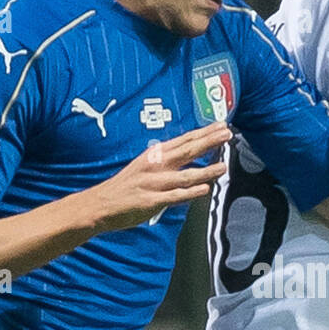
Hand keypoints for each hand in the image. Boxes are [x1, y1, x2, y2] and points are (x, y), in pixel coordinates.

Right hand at [91, 123, 229, 231]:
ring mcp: (153, 183)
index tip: (220, 125)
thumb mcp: (144, 165)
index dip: (204, 132)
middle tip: (227, 135)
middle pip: (187, 151)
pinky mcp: (151, 200)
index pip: (183, 140)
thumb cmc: (126, 186)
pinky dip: (191, 193)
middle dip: (209, 142)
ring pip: (185, 175)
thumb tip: (189, 153)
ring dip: (206, 171)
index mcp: (154, 154)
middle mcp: (154, 165)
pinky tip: (205, 189)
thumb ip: (165, 160)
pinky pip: (175, 196)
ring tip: (223, 167)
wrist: (101, 204)